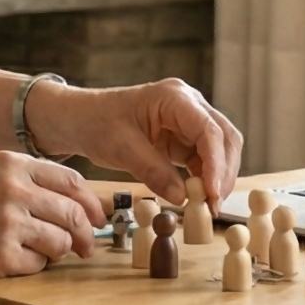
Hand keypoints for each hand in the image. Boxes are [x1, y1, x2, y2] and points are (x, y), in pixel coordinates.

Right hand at [0, 153, 105, 278]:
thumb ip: (26, 181)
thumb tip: (76, 203)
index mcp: (11, 164)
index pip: (71, 182)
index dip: (91, 203)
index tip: (97, 218)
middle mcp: (13, 189)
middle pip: (73, 214)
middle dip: (85, 235)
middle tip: (85, 248)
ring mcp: (8, 223)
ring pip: (60, 242)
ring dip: (55, 251)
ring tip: (32, 250)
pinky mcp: (0, 256)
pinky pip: (37, 266)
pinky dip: (29, 266)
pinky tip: (7, 259)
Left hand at [34, 77, 242, 208]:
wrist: (80, 119)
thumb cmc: (96, 123)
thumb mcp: (122, 148)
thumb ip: (153, 171)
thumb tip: (182, 197)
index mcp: (174, 97)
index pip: (208, 130)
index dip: (216, 163)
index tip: (212, 193)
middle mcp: (189, 105)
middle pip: (224, 138)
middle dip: (224, 173)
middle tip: (214, 206)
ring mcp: (189, 121)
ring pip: (219, 150)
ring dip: (218, 178)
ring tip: (207, 207)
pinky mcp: (184, 138)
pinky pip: (204, 159)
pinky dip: (205, 179)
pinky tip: (197, 198)